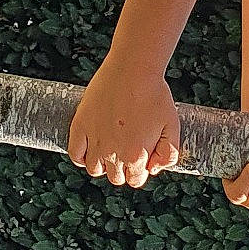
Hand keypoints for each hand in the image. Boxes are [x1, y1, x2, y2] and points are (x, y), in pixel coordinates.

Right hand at [69, 59, 180, 188]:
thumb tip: (153, 169)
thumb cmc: (155, 94)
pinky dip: (81, 157)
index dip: (140, 172)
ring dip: (103, 164)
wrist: (133, 69)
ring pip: (94, 169)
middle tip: (127, 150)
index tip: (140, 160)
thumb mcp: (172, 126)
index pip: (135, 180)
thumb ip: (168, 154)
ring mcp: (94, 140)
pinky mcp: (80, 126)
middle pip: (115, 178)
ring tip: (109, 149)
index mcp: (136, 155)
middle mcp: (113, 153)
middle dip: (123, 169)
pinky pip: (75, 154)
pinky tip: (89, 149)